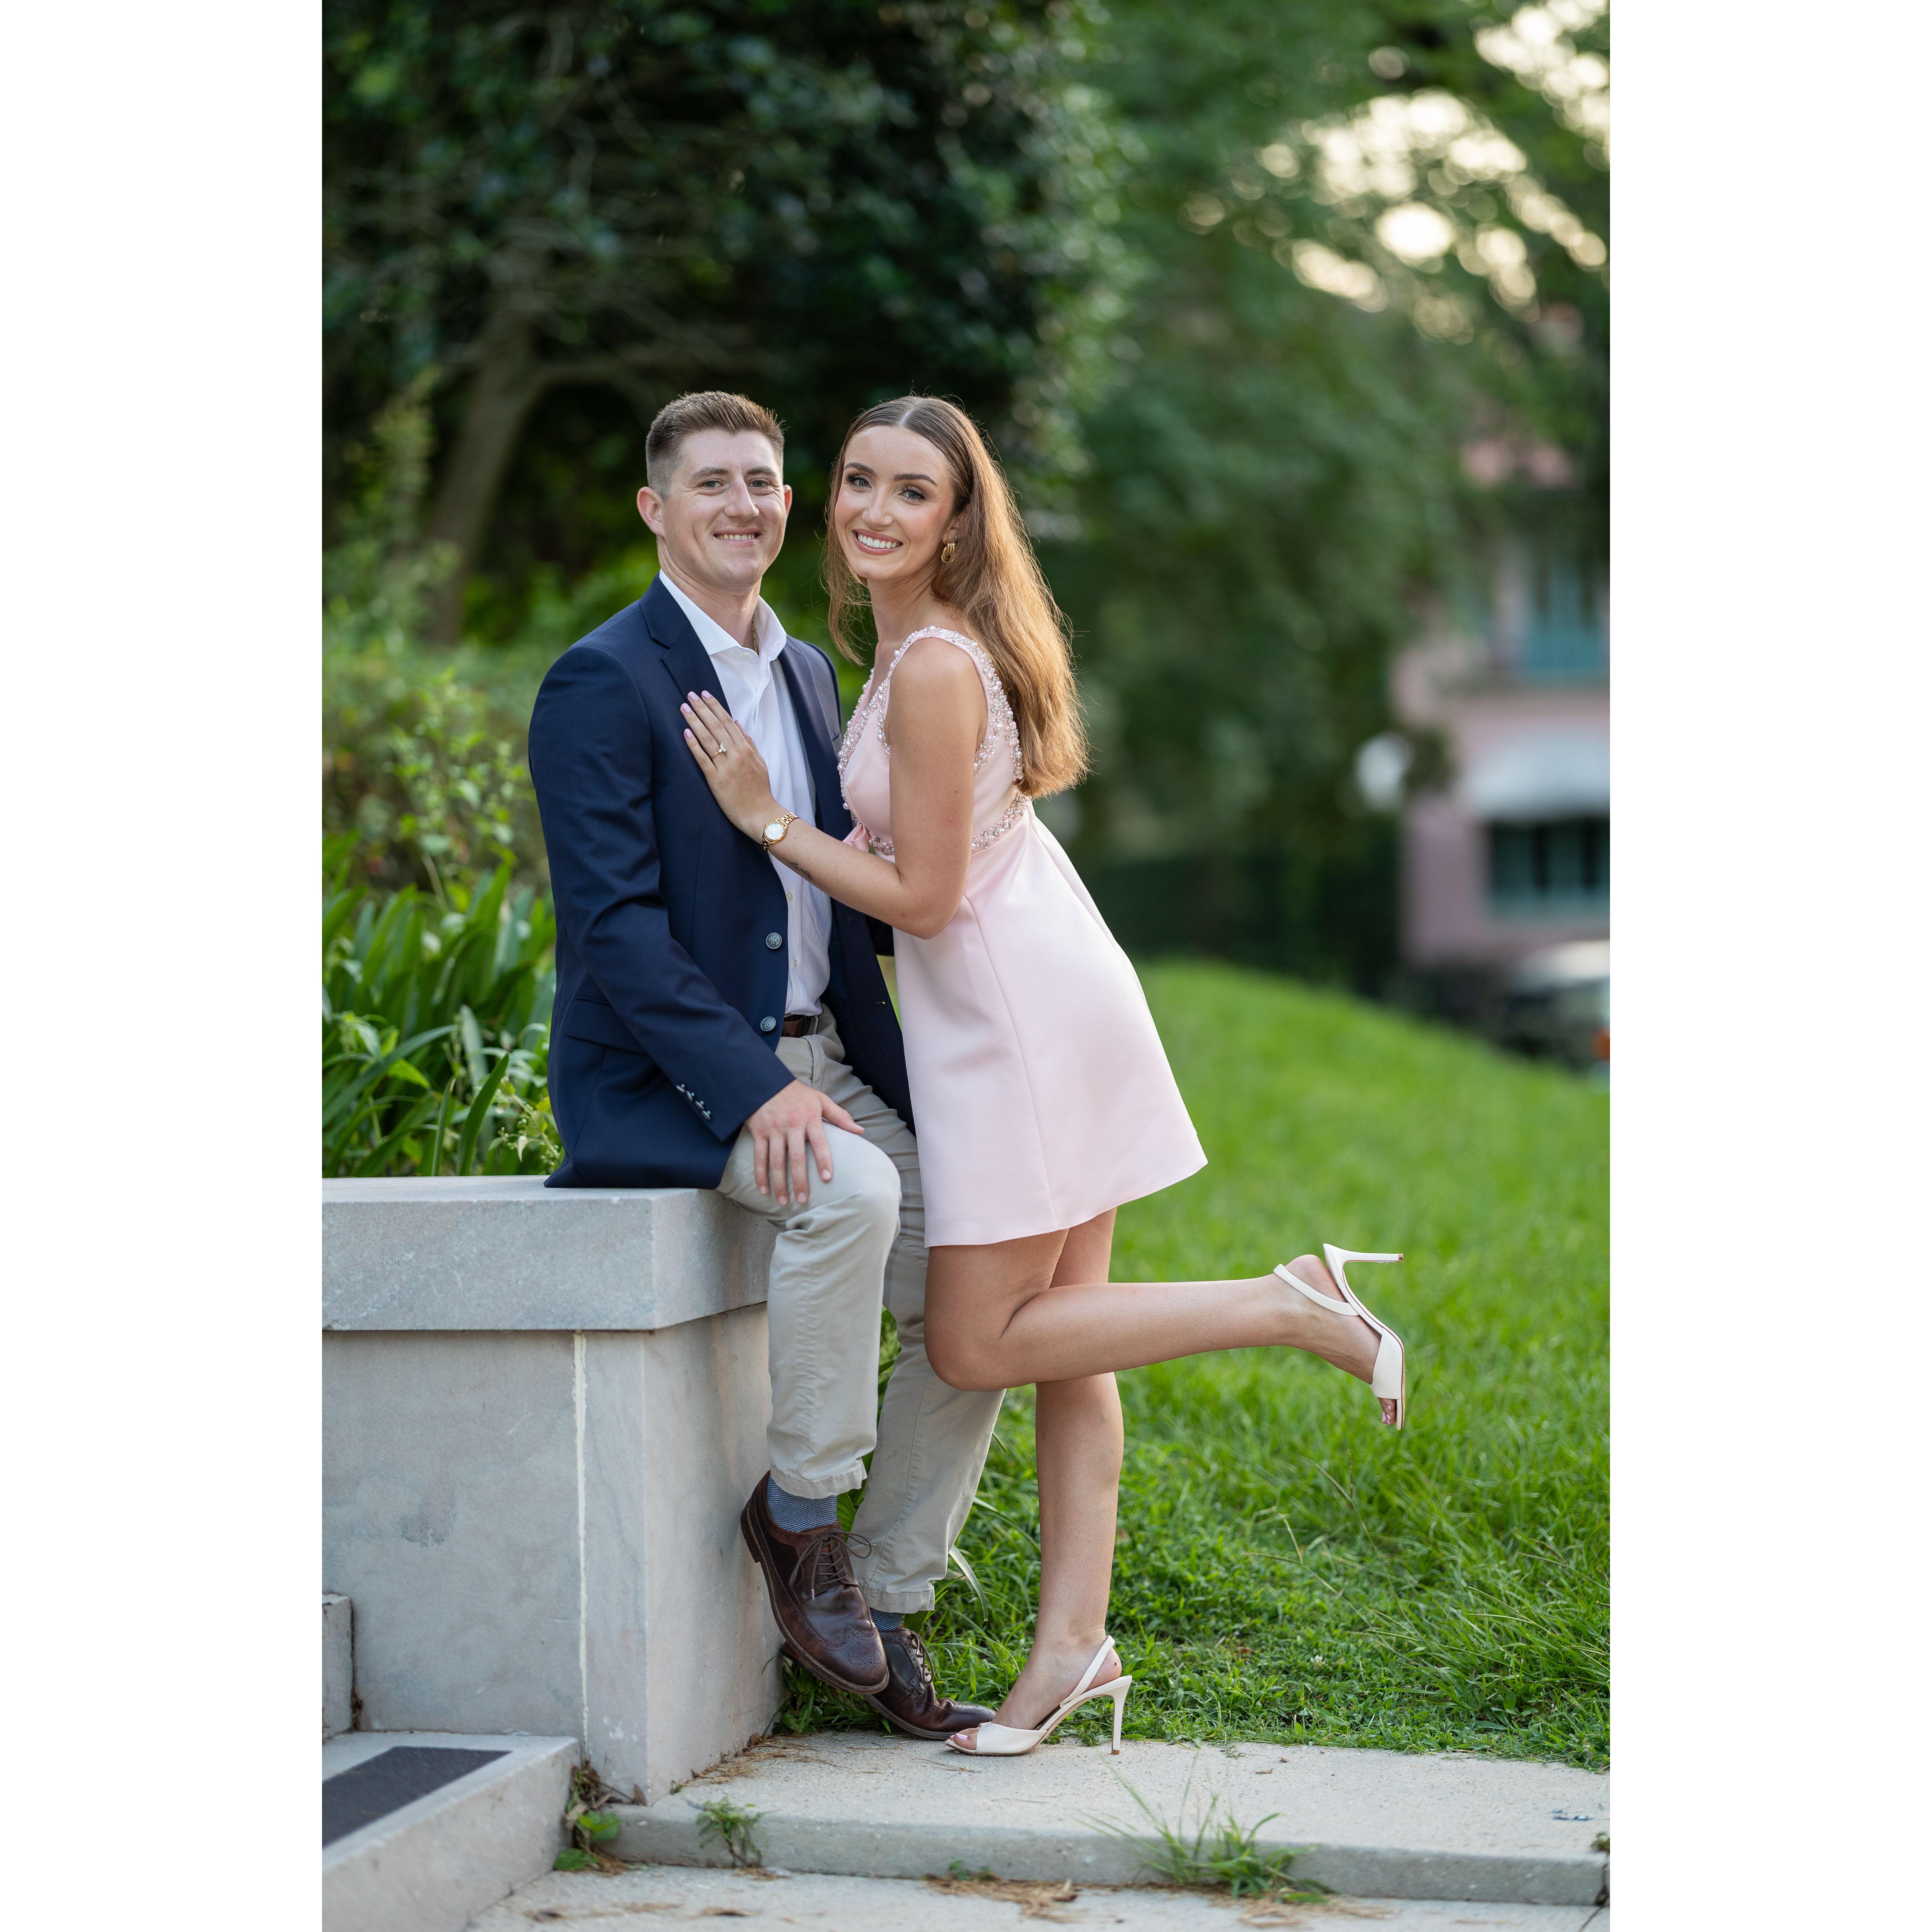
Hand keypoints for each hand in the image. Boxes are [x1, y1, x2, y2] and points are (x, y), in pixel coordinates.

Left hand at [681, 690, 777, 837]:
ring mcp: (726, 767)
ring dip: (695, 722)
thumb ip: (748, 741)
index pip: (728, 722)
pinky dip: (694, 745)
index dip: (715, 707)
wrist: (760, 814)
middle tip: (690, 695)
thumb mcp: (760, 762)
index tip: (705, 694)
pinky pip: (703, 759)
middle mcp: (737, 755)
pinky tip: (685, 733)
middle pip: (717, 726)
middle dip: (702, 709)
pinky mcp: (716, 781)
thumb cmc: (759, 790)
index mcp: (746, 749)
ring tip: (684, 708)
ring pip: (708, 739)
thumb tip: (737, 722)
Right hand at [745, 1078, 862, 1205]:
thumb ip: (840, 1116)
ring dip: (779, 1183)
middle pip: (796, 1156)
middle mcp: (791, 1125)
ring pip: (776, 1161)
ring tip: (784, 1201)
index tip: (827, 1178)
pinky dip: (760, 1175)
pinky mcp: (759, 1132)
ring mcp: (773, 1129)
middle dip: (799, 1180)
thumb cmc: (797, 1093)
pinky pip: (759, 1157)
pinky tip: (764, 1190)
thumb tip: (860, 1131)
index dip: (823, 1160)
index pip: (819, 1141)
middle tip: (803, 1199)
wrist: (765, 1081)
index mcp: (809, 1117)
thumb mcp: (820, 1100)